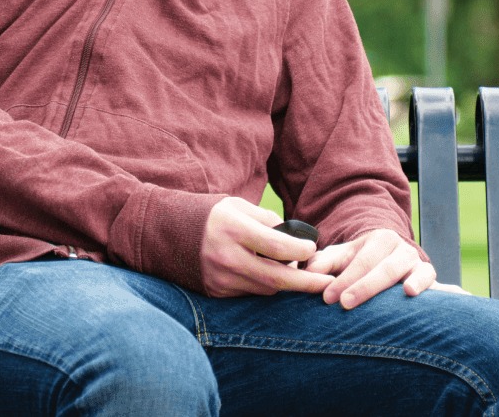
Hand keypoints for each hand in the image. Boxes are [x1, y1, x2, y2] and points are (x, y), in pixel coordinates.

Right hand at [200, 198, 332, 297]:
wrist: (169, 232)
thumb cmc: (212, 215)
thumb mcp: (238, 206)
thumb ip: (267, 220)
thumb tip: (296, 239)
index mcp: (234, 229)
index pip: (277, 247)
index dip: (301, 251)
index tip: (312, 248)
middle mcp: (227, 256)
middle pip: (277, 278)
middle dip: (307, 283)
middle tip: (329, 283)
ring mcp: (221, 277)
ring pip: (267, 288)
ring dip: (284, 281)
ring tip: (290, 268)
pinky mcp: (217, 291)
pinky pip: (250, 293)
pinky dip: (263, 284)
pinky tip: (265, 273)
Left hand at [303, 228, 437, 308]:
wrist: (388, 260)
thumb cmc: (359, 262)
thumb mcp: (340, 258)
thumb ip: (323, 263)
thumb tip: (309, 272)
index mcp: (378, 240)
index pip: (360, 261)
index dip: (344, 280)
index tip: (327, 297)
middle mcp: (401, 249)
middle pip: (383, 269)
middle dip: (364, 287)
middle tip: (345, 304)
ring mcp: (417, 263)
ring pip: (411, 272)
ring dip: (407, 283)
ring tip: (405, 292)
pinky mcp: (429, 278)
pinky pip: (431, 281)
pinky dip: (427, 285)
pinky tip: (416, 293)